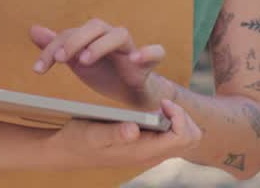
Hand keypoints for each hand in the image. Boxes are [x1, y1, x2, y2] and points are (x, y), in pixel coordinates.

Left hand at [30, 19, 165, 106]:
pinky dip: (147, 52)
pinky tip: (135, 59)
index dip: (52, 48)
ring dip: (101, 45)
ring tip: (85, 61)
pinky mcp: (147, 64)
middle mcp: (111, 38)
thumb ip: (58, 45)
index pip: (70, 33)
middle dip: (75, 40)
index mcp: (93, 37)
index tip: (38, 69)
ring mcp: (131, 49)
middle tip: (60, 58)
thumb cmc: (105, 72)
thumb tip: (33, 30)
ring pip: (120, 35)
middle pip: (96, 26)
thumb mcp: (77, 60)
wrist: (132, 92)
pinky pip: (156, 52)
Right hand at [46, 98, 201, 169]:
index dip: (179, 116)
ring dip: (178, 119)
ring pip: (185, 138)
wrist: (67, 152)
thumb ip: (114, 133)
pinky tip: (153, 112)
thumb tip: (134, 130)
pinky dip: (170, 122)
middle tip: (163, 104)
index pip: (182, 137)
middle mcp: (151, 155)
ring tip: (159, 106)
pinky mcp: (146, 147)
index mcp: (143, 152)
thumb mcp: (93, 134)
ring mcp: (150, 152)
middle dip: (184, 118)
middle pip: (192, 139)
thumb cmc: (79, 140)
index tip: (161, 102)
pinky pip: (172, 137)